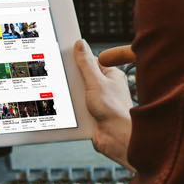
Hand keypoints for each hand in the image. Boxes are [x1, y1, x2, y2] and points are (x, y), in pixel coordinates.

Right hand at [74, 40, 134, 167]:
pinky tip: (73, 111)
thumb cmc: (115, 111)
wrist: (117, 139)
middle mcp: (106, 88)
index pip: (91, 61)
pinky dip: (74, 110)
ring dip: (74, 98)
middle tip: (68, 81)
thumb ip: (86, 64)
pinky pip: (78, 108)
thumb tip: (80, 44)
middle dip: (74, 81)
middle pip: (82, 78)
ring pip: (79, 94)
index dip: (78, 61)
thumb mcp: (96, 82)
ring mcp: (99, 102)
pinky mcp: (93, 115)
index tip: (66, 58)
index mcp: (111, 75)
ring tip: (74, 100)